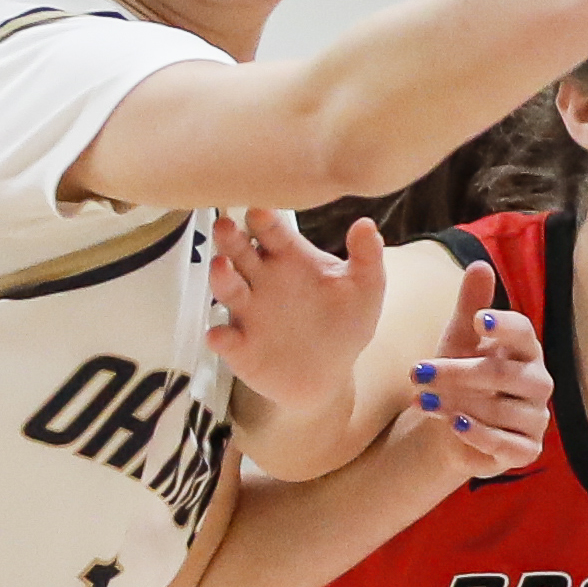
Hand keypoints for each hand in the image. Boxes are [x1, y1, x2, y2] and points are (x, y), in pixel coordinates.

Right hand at [207, 209, 385, 413]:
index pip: (273, 231)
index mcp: (289, 257)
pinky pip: (226, 338)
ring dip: (221, 277)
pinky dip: (221, 336)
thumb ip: (367, 257)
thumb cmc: (345, 323)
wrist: (330, 376)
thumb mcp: (365, 289)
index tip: (260, 210)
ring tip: (220, 266)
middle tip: (225, 225)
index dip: (265, 220)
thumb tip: (366, 224)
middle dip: (231, 238)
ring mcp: (247, 312)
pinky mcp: (239, 346)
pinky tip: (220, 335)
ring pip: (228, 289)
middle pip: (240, 252)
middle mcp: (261, 279)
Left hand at [405, 261, 551, 480]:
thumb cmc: (460, 377)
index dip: (503, 326)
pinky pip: (509, 445)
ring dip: (460, 404)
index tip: (476, 320)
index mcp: (525, 350)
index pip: (524, 333)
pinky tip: (453, 425)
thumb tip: (480, 264)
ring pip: (505, 411)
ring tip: (423, 401)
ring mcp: (535, 418)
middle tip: (418, 372)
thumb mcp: (459, 340)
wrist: (451, 429)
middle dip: (459, 373)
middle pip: (506, 374)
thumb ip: (470, 306)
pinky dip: (480, 435)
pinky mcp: (527, 450)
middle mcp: (537, 383)